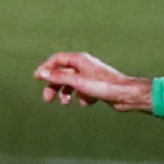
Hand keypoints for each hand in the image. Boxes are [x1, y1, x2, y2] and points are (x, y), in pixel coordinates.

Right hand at [34, 52, 152, 111]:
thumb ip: (59, 77)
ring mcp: (91, 77)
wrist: (126, 96)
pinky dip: (83, 99)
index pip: (57, 60)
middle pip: (63, 74)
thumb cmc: (104, 86)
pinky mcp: (97, 88)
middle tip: (47, 99)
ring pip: (72, 85)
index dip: (46, 68)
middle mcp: (85, 66)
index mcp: (80, 60)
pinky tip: (89, 102)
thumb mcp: (77, 82)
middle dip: (54, 86)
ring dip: (67, 94)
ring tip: (66, 104)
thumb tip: (41, 73)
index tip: (37, 78)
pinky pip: (83, 93)